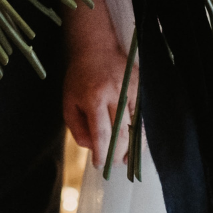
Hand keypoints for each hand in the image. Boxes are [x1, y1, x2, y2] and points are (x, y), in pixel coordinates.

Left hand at [64, 28, 136, 168]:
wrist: (96, 47)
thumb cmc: (79, 77)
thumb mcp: (69, 103)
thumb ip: (78, 128)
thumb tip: (92, 147)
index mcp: (94, 98)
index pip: (102, 134)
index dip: (103, 154)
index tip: (100, 165)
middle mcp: (116, 94)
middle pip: (122, 134)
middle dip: (117, 154)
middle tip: (113, 164)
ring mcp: (132, 90)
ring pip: (137, 126)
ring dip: (132, 146)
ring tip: (126, 159)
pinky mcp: (141, 87)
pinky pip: (144, 115)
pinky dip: (140, 131)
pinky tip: (136, 142)